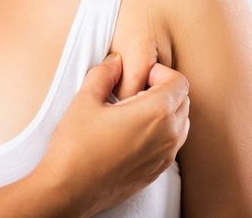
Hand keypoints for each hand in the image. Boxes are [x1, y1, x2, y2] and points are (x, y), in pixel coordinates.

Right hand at [33, 52, 190, 216]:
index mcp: (156, 112)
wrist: (68, 191)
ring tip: (135, 113)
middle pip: (183, 101)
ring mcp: (166, 156)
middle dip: (164, 90)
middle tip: (136, 93)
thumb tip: (116, 62)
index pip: (180, 82)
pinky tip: (135, 134)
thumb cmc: (76, 147)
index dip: (162, 73)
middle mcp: (169, 134)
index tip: (141, 78)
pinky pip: (173, 144)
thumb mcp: (85, 100)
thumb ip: (104, 73)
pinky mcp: (158, 171)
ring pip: (181, 123)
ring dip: (166, 112)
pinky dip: (163, 132)